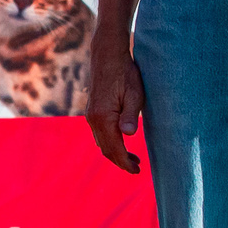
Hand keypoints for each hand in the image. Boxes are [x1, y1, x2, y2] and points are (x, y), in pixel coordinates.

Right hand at [83, 47, 144, 174]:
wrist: (107, 56)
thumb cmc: (125, 73)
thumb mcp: (134, 93)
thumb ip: (130, 115)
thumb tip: (128, 134)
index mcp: (104, 117)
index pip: (115, 148)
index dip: (125, 162)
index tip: (137, 170)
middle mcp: (93, 119)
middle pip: (106, 149)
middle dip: (120, 162)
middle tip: (136, 169)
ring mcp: (90, 115)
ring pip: (101, 143)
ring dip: (115, 154)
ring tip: (132, 159)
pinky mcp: (92, 111)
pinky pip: (99, 134)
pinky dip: (110, 144)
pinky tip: (121, 143)